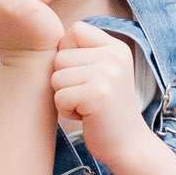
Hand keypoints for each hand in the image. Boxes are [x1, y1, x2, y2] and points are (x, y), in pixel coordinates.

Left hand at [47, 22, 159, 170]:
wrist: (129, 144)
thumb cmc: (106, 109)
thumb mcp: (103, 72)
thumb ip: (83, 53)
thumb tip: (47, 38)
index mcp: (116, 47)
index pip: (75, 30)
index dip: (68, 52)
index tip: (83, 74)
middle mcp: (114, 56)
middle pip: (60, 56)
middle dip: (65, 80)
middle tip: (87, 95)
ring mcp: (108, 74)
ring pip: (57, 77)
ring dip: (64, 96)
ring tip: (87, 105)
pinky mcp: (97, 95)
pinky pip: (59, 97)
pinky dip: (66, 111)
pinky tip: (86, 116)